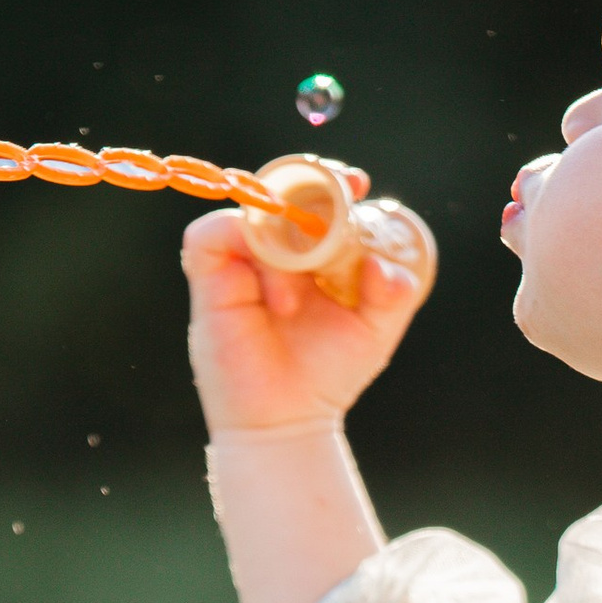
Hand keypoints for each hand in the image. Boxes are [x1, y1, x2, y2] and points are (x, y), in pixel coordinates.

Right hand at [183, 178, 426, 436]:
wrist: (288, 423)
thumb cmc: (328, 375)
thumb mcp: (374, 330)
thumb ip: (392, 294)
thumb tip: (384, 264)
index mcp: (308, 250)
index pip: (311, 194)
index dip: (330, 179)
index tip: (357, 185)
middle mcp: (270, 249)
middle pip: (277, 189)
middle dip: (306, 184)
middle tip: (340, 199)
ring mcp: (238, 262)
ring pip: (251, 213)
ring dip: (283, 244)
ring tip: (301, 299)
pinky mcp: (209, 282)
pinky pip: (210, 235)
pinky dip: (249, 251)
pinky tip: (279, 298)